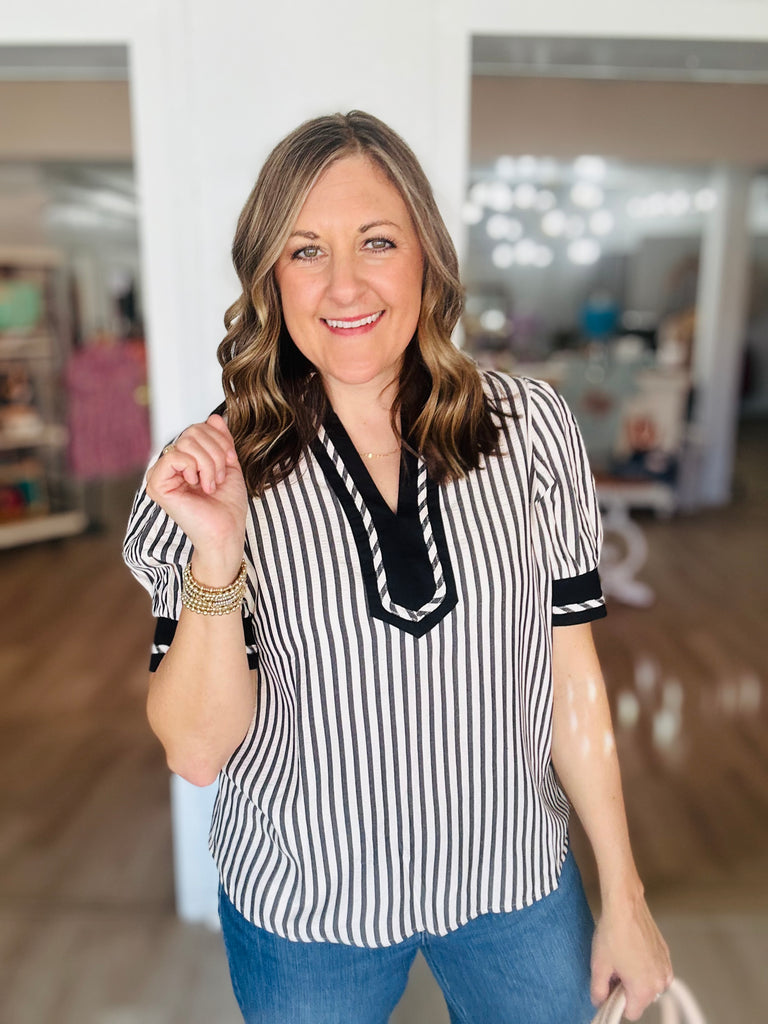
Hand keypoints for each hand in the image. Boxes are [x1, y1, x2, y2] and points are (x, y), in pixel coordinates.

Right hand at [146, 414, 247, 579]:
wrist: (226, 532)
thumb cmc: (227, 505)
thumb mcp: (228, 465)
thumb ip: (220, 441)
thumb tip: (213, 417)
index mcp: (185, 460)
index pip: (198, 428)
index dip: (219, 439)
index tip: (230, 460)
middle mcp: (170, 465)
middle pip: (192, 431)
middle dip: (216, 452)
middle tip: (220, 477)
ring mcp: (161, 474)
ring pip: (186, 441)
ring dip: (210, 463)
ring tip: (211, 485)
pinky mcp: (157, 484)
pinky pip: (175, 456)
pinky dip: (195, 468)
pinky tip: (198, 485)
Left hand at [591, 886, 672, 1020]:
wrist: (625, 906)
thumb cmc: (613, 933)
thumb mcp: (599, 966)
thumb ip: (598, 990)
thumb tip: (599, 1000)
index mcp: (644, 989)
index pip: (631, 1013)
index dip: (617, 1002)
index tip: (610, 990)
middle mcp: (660, 981)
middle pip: (641, 999)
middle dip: (627, 989)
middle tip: (614, 970)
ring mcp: (665, 966)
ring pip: (649, 984)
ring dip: (637, 977)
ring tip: (622, 958)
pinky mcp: (665, 952)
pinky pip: (655, 968)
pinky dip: (645, 965)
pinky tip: (632, 950)